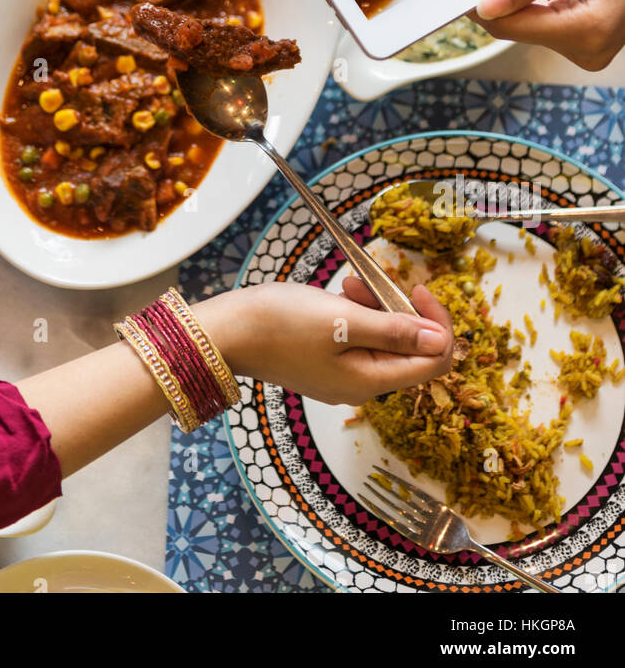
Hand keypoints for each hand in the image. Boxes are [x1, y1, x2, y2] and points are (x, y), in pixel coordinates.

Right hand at [199, 276, 451, 406]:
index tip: (417, 290)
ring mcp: (341, 375)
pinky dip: (355, 314)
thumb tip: (439, 339)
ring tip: (348, 284)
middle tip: (370, 282)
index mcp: (370, 381)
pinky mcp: (324, 362)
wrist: (227, 332)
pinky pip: (357, 339)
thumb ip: (394, 331)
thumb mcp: (342, 319)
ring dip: (375, 307)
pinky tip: (337, 295)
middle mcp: (361, 385)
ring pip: (382, 339)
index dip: (436, 324)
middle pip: (408, 349)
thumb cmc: (280, 324)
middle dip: (399, 310)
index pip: (433, 361)